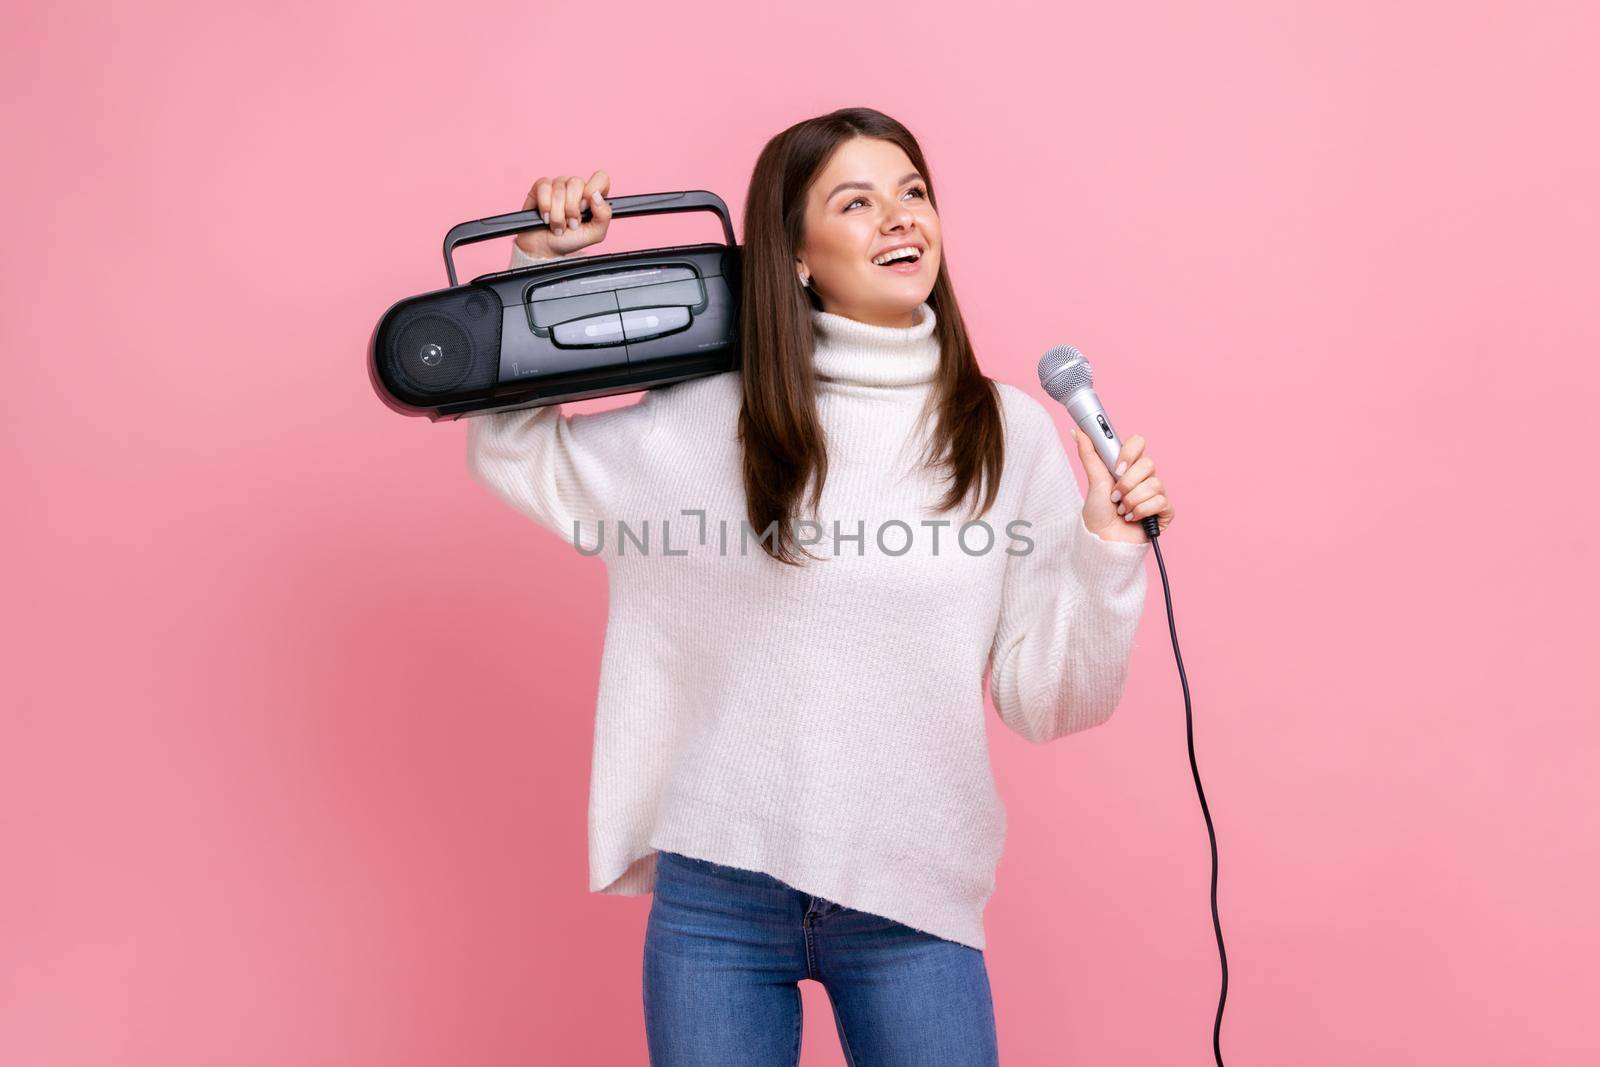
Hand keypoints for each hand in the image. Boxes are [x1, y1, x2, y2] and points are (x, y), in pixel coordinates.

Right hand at [513, 170, 613, 257]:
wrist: (546, 248)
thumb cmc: (570, 240)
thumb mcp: (594, 234)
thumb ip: (604, 216)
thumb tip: (597, 197)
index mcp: (592, 196)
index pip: (601, 178)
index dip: (593, 189)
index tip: (585, 207)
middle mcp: (576, 188)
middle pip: (576, 183)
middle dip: (571, 209)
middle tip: (571, 223)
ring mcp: (559, 185)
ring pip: (559, 188)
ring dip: (557, 214)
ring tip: (558, 225)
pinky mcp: (541, 187)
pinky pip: (544, 187)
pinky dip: (545, 206)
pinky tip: (545, 217)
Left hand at [1071, 427, 1174, 543]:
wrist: (1103, 540)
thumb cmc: (1098, 513)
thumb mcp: (1094, 481)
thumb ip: (1089, 455)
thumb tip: (1079, 433)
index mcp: (1129, 466)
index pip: (1139, 443)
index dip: (1129, 453)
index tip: (1117, 468)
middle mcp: (1144, 477)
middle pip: (1148, 464)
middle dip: (1126, 484)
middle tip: (1115, 497)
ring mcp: (1156, 493)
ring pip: (1154, 484)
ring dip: (1131, 501)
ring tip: (1121, 511)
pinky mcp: (1164, 511)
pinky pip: (1161, 501)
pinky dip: (1142, 511)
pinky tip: (1133, 518)